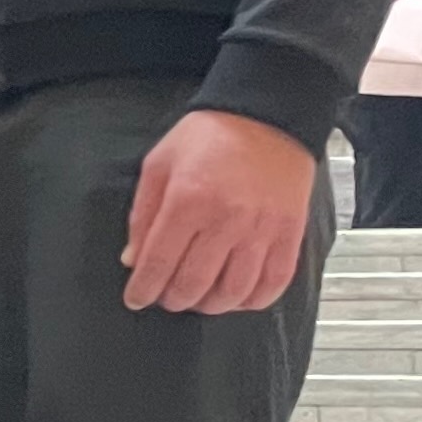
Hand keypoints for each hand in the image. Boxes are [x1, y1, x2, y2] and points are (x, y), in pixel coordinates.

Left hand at [123, 109, 315, 314]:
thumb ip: (142, 214)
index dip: (144, 289)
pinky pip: (273, 283)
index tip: (136, 299)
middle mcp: (226, 220)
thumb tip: (133, 260)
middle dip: (173, 299)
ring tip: (198, 298)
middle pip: (194, 283)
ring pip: (233, 291)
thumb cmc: (208, 136)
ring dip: (210, 305)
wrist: (266, 116)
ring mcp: (261, 230)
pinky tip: (236, 298)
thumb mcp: (159, 164)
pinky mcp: (289, 234)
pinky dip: (252, 300)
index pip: (159, 262)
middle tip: (166, 297)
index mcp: (187, 201)